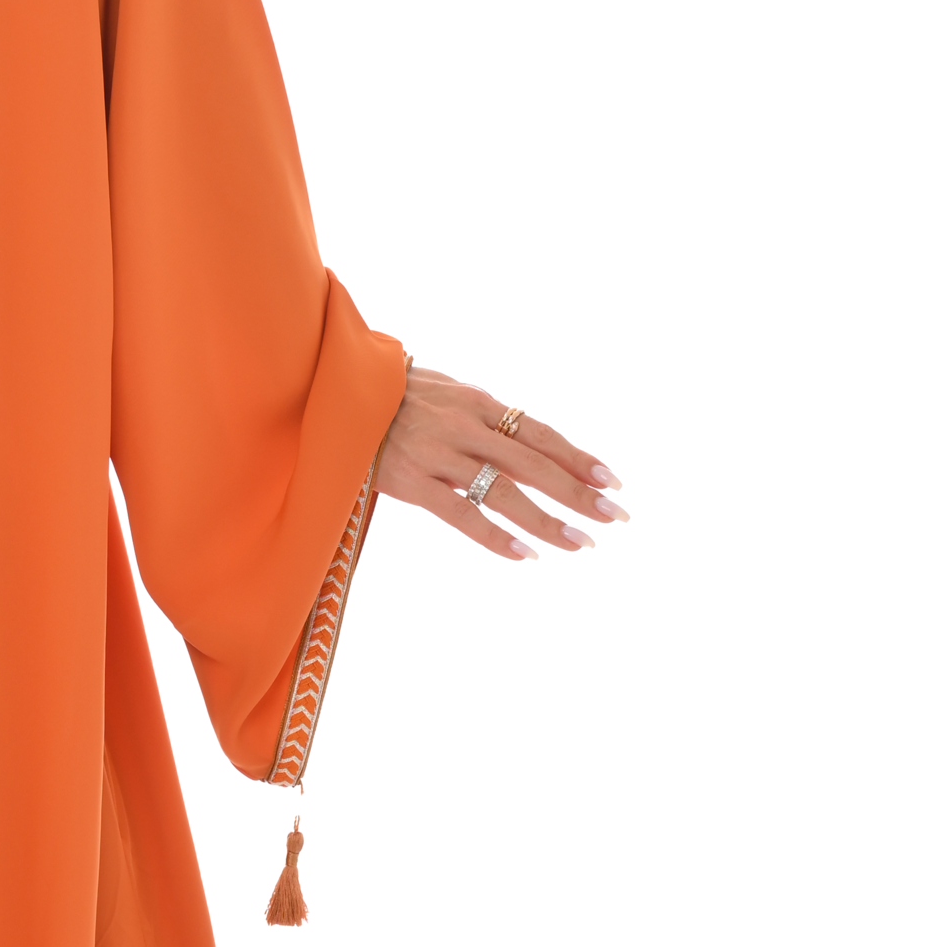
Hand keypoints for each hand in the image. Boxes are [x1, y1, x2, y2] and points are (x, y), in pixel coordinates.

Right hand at [375, 365, 622, 562]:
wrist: (331, 392)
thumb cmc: (389, 394)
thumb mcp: (443, 391)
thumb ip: (480, 415)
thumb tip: (522, 437)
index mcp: (478, 402)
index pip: (541, 433)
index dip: (578, 457)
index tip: (611, 481)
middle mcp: (465, 426)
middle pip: (535, 463)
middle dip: (579, 492)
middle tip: (615, 516)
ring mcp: (438, 454)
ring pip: (504, 491)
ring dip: (547, 520)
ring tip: (580, 543)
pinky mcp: (411, 481)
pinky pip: (461, 513)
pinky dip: (495, 536)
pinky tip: (525, 555)